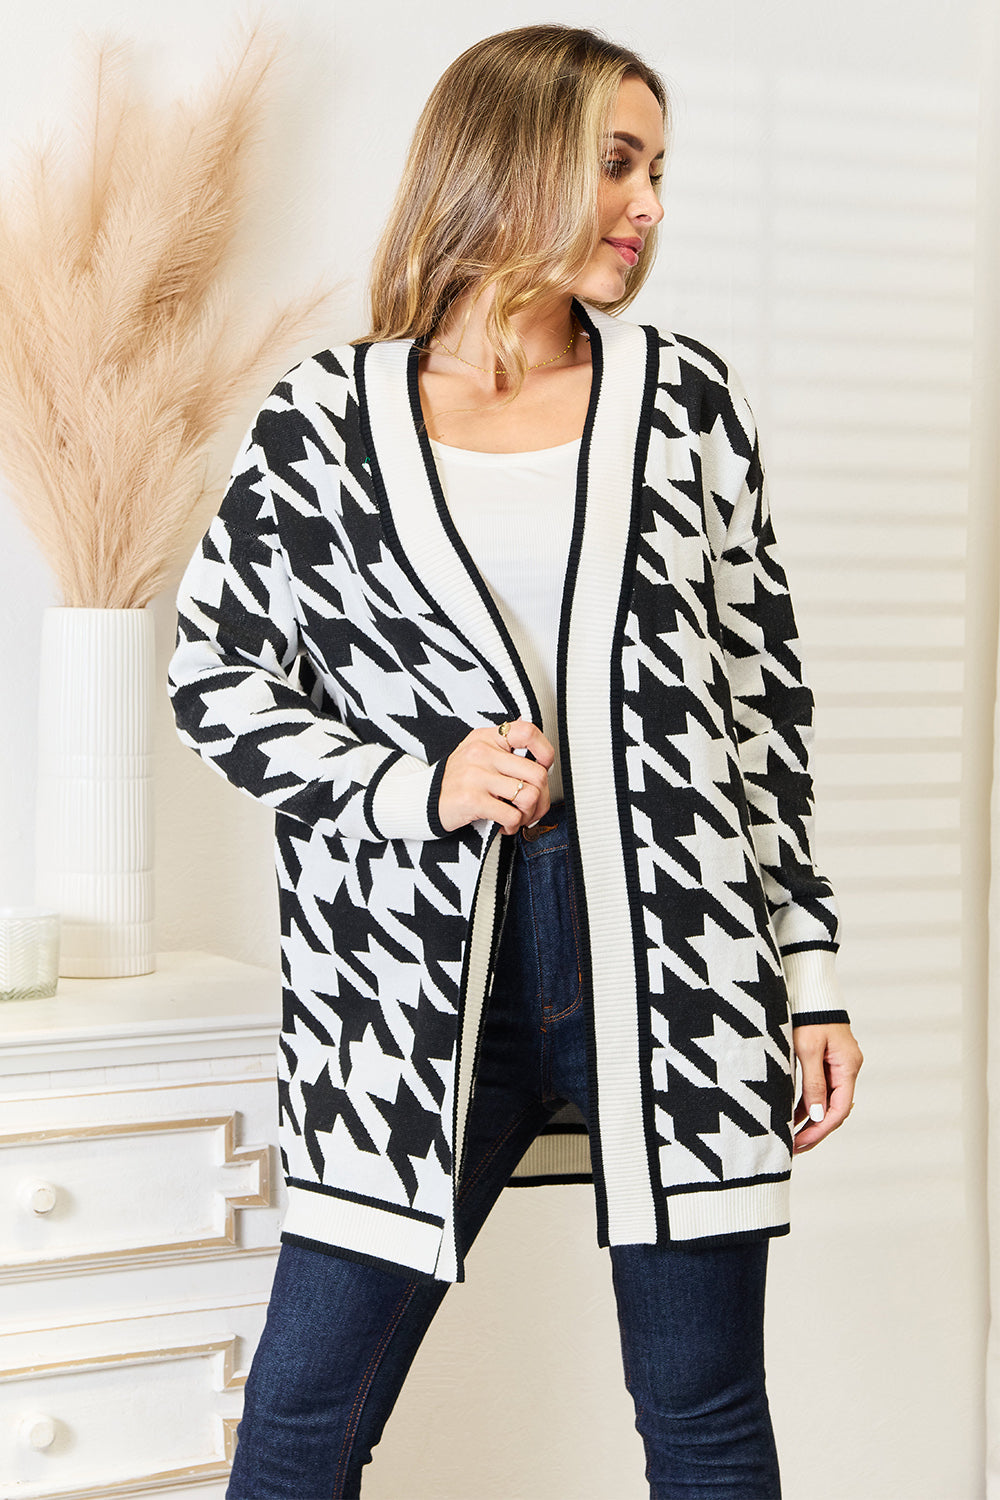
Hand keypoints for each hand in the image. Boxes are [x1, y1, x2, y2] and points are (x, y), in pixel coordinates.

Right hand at [438, 718, 553, 834]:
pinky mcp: (472, 800)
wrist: (423, 800)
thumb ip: (504, 750)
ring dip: (529, 814)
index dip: (545, 752)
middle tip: (531, 806)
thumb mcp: (476, 753)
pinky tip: (504, 825)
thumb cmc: (456, 780)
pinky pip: (512, 815)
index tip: (543, 767)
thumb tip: (539, 754)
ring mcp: (477, 776)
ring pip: (529, 795)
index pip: (528, 732)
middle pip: (537, 773)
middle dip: (542, 797)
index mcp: (486, 738)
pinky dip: (513, 826)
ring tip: (518, 816)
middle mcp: (482, 753)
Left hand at [791, 1022, 862, 1153]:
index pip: (839, 1109)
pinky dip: (807, 1104)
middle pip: (834, 1109)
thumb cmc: (808, 1015)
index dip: (821, 1129)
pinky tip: (793, 1118)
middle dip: (815, 1130)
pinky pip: (819, 1089)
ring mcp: (837, 1066)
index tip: (801, 1143)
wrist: (809, 989)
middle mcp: (846, 1069)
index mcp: (848, 1067)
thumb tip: (816, 1115)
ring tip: (792, 1139)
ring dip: (810, 1120)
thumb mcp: (808, 1049)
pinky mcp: (825, 1062)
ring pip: (826, 1101)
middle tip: (794, 1148)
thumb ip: (813, 1083)